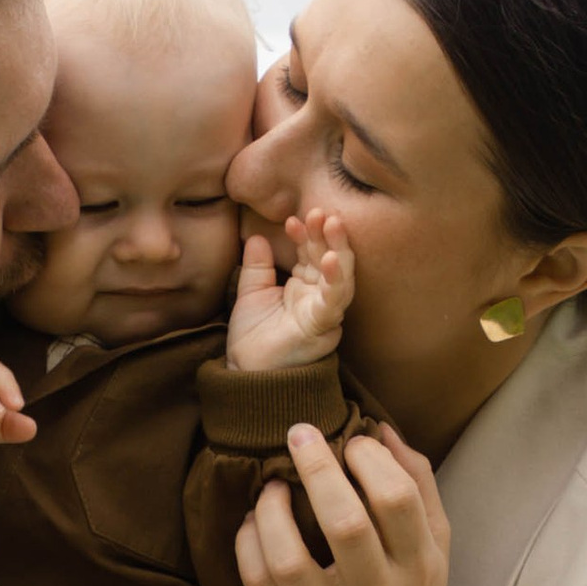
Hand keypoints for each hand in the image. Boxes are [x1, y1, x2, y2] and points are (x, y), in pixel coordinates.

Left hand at [226, 209, 353, 371]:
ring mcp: (323, 312)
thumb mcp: (251, 294)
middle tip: (318, 211)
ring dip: (338, 248)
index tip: (292, 219)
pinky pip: (334, 301)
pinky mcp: (322, 327)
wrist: (246, 375)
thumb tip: (256, 236)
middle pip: (328, 258)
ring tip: (332, 223)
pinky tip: (331, 259)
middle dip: (325, 234)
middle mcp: (318, 297)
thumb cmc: (252, 339)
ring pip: (340, 276)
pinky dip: (336, 279)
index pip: (310, 253)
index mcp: (303, 287)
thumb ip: (257, 267)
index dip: (305, 234)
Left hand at [235, 423, 449, 585]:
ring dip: (272, 510)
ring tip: (271, 485)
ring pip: (290, 558)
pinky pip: (259, 585)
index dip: (370, 459)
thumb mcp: (433, 553)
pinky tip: (254, 522)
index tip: (351, 442)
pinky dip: (248, 544)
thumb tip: (382, 429)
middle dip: (316, 469)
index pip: (398, 502)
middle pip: (344, 524)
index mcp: (418, 569)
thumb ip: (419, 487)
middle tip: (298, 434)